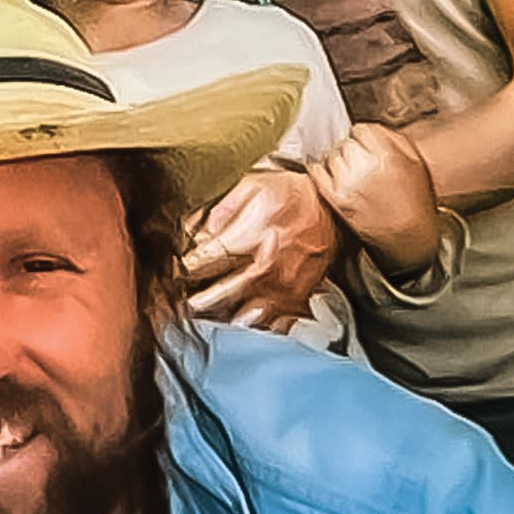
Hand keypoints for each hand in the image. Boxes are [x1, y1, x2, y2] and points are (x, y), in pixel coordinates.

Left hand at [183, 169, 339, 330]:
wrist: (334, 208)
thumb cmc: (292, 195)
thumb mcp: (252, 186)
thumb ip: (222, 210)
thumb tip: (200, 232)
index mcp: (253, 236)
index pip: (211, 257)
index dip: (190, 265)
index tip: (179, 269)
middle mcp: (268, 266)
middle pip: (225, 292)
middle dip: (201, 301)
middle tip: (185, 305)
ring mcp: (285, 287)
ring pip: (250, 315)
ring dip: (226, 320)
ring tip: (208, 321)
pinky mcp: (299, 298)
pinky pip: (276, 324)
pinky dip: (257, 328)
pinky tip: (243, 327)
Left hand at [308, 122, 441, 277]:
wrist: (410, 239)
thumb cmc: (416, 202)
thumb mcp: (416, 164)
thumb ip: (395, 139)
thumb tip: (371, 128)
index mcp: (388, 156)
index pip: (361, 129)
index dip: (363, 137)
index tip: (365, 145)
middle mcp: (366, 167)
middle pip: (345, 143)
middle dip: (352, 151)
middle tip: (362, 164)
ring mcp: (349, 184)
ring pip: (331, 157)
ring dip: (338, 163)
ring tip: (353, 175)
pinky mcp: (336, 199)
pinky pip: (317, 172)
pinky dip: (320, 170)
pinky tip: (330, 175)